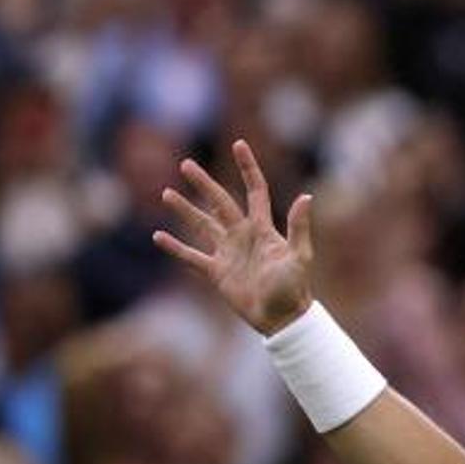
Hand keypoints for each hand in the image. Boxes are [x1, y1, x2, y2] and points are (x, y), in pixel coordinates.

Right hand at [153, 140, 314, 334]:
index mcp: (263, 228)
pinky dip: (175, 247)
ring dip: (185, 210)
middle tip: (186, 163)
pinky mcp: (217, 273)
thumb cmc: (294, 288)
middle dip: (203, 183)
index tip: (239, 145)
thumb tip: (306, 196)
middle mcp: (243, 235)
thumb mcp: (299, 256)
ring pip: (202, 225)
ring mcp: (228, 253)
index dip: (248, 168)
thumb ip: (298, 227)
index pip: (255, 190)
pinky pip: (191, 257)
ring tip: (166, 193)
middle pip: (220, 202)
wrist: (281, 318)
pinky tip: (158, 236)